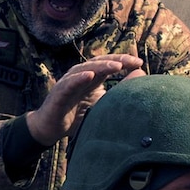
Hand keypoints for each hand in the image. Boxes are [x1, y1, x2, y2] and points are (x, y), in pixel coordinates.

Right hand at [25, 55, 144, 145]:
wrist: (50, 129)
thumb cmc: (75, 116)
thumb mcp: (100, 106)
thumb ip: (115, 97)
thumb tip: (136, 86)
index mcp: (90, 78)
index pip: (107, 64)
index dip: (123, 61)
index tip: (139, 63)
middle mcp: (79, 77)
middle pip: (98, 63)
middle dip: (116, 60)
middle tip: (132, 62)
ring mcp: (68, 84)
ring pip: (84, 69)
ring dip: (101, 66)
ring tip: (116, 66)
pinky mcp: (58, 95)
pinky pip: (68, 84)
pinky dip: (78, 79)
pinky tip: (89, 75)